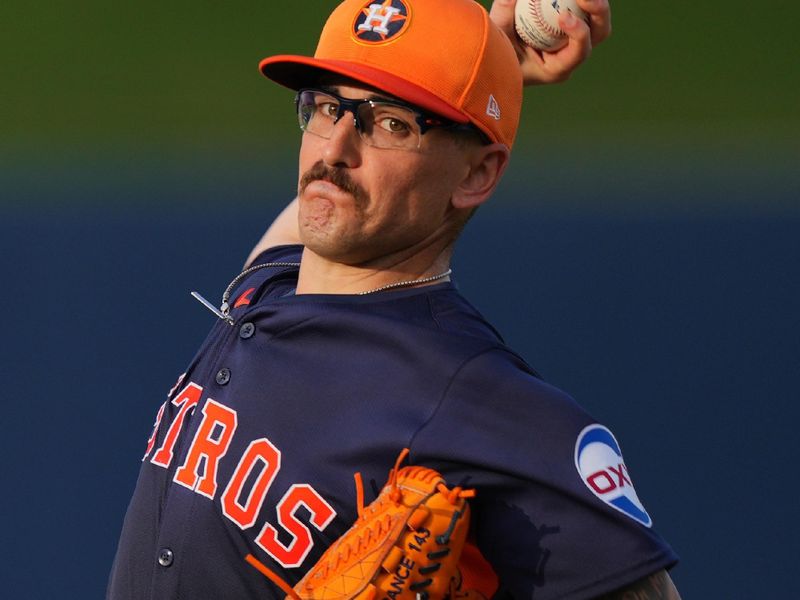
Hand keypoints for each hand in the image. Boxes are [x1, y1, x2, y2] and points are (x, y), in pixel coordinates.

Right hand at [490, 0, 611, 84]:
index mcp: (556, 69)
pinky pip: (586, 10)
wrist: (496, 55)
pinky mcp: (573, 27)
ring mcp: (575, 40)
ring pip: (598, 20)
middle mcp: (571, 56)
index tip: (562, 15)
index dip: (579, 34)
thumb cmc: (493, 51)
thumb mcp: (496, 35)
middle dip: (598, 10)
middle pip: (600, 33)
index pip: (579, 53)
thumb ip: (505, 11)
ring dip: (594, 1)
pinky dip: (581, 0)